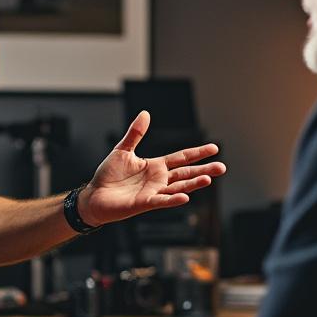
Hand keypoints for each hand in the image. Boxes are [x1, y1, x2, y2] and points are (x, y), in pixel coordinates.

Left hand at [81, 111, 225, 225]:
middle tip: (222, 167)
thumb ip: (136, 133)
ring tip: (209, 179)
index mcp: (155, 166)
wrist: (94, 196)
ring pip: (179, 187)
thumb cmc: (107, 176)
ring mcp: (154, 192)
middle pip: (186, 173)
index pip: (181, 158)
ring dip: (194, 183)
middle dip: (204, 170)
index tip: (214, 148)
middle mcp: (158, 179)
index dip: (197, 153)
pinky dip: (173, 199)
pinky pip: (162, 201)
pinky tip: (186, 197)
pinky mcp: (145, 203)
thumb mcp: (122, 150)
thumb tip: (145, 114)